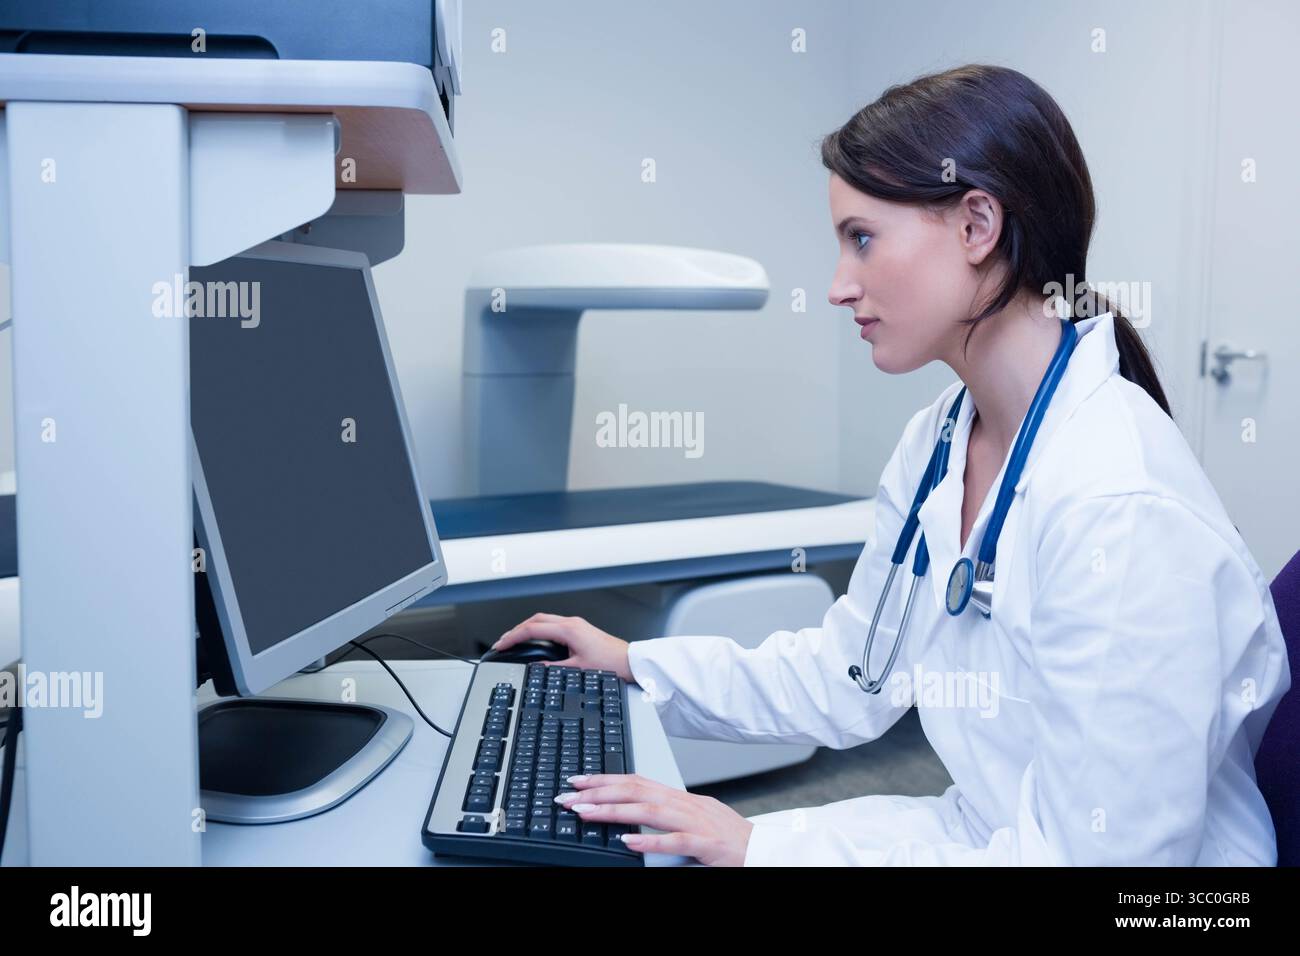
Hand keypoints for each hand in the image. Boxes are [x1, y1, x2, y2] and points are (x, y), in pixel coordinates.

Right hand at [492, 613, 631, 679]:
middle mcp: (572, 623)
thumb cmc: (610, 664)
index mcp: (569, 630)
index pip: (533, 629)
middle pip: (536, 619)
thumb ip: (554, 668)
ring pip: (545, 620)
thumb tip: (536, 668)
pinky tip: (536, 640)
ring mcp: (576, 624)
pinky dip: (540, 630)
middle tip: (504, 641)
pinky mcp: (580, 629)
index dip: (514, 636)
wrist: (630, 661)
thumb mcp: (577, 670)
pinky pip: (554, 624)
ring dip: (528, 628)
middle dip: (517, 629)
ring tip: (516, 640)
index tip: (502, 644)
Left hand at [556, 773, 753, 866]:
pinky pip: (676, 840)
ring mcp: (697, 823)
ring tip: (585, 813)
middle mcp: (687, 805)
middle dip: (599, 791)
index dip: (605, 779)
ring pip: (650, 810)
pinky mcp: (708, 845)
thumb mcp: (694, 821)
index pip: (637, 781)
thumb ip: (666, 816)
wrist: (766, 851)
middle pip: (637, 790)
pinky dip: (650, 839)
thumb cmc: (730, 839)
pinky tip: (628, 842)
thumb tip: (633, 817)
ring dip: (614, 810)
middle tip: (568, 795)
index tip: (579, 782)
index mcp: (681, 799)